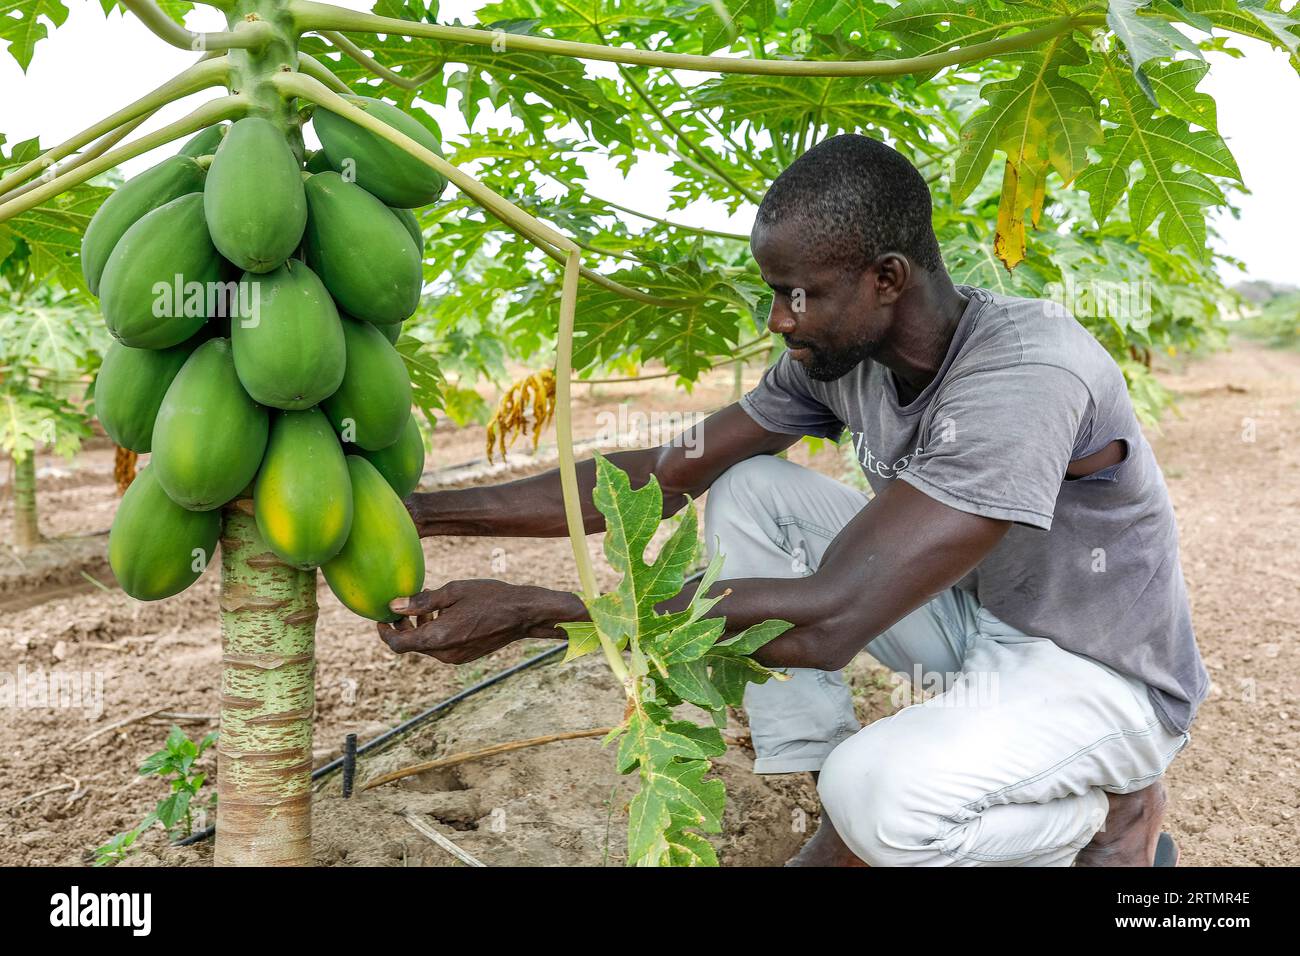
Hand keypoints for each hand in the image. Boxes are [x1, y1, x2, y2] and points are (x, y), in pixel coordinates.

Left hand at [376, 579, 580, 663]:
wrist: (522, 613)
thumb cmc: (489, 597)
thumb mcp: (453, 591)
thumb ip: (421, 602)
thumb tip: (393, 605)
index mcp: (438, 638)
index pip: (398, 644)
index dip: (385, 632)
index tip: (382, 617)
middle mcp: (444, 653)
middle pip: (411, 645)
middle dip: (404, 626)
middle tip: (406, 605)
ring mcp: (456, 658)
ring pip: (426, 646)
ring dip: (421, 628)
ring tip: (429, 604)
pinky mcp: (465, 656)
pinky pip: (441, 647)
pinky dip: (436, 632)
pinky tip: (446, 614)